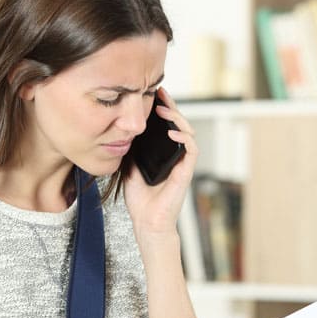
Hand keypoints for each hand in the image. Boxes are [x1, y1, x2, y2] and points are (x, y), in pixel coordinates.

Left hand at [123, 87, 198, 235]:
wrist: (147, 222)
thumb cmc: (140, 200)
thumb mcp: (129, 168)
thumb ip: (131, 151)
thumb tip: (125, 131)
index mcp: (164, 154)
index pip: (166, 126)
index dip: (163, 109)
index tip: (153, 95)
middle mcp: (175, 156)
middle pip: (179, 124)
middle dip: (171, 107)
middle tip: (160, 94)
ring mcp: (182, 163)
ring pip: (188, 132)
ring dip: (177, 119)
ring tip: (163, 111)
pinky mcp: (186, 172)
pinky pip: (191, 150)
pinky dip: (184, 138)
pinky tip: (172, 132)